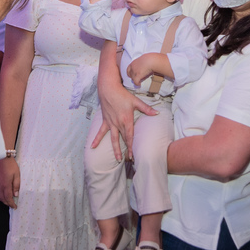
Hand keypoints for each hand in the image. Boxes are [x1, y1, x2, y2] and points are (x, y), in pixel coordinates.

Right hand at [0, 154, 19, 207]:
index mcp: (5, 185)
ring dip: (2, 199)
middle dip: (7, 203)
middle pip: (2, 198)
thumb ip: (16, 186)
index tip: (14, 206)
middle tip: (12, 204)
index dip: (11, 204)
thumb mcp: (17, 175)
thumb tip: (15, 194)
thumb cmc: (10, 165)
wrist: (1, 157)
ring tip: (7, 200)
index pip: (8, 198)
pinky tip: (0, 193)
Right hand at [94, 46, 156, 161]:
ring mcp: (111, 123)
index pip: (130, 136)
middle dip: (126, 150)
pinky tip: (93, 147)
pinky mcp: (105, 121)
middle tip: (129, 160)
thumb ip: (146, 109)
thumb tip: (156, 113)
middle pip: (123, 139)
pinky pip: (100, 132)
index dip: (131, 146)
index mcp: (126, 120)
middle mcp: (118, 124)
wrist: (108, 89)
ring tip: (117, 159)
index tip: (133, 155)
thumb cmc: (122, 94)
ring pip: (113, 139)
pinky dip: (97, 140)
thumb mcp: (135, 101)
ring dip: (115, 149)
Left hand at [125, 54, 156, 85]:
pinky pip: (135, 82)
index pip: (128, 69)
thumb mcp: (143, 60)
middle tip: (137, 78)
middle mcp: (132, 67)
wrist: (151, 60)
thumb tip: (143, 66)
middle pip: (130, 74)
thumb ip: (141, 63)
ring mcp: (134, 72)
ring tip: (139, 81)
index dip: (130, 73)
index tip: (133, 75)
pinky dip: (137, 84)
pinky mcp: (137, 76)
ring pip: (132, 78)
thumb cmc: (149, 59)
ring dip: (135, 80)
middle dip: (132, 77)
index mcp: (133, 63)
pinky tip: (139, 84)